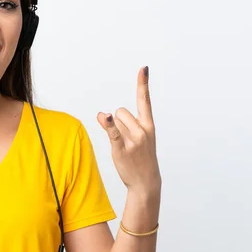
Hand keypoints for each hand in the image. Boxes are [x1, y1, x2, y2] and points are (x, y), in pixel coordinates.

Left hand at [97, 66, 160, 192]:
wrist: (146, 182)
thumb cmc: (141, 159)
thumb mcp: (140, 139)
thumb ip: (125, 124)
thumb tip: (104, 115)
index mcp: (148, 126)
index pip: (145, 100)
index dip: (143, 84)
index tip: (144, 68)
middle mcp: (143, 130)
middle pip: (121, 111)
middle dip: (118, 122)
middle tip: (126, 140)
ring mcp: (133, 140)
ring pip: (114, 120)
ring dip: (113, 130)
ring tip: (124, 146)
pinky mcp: (121, 148)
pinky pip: (112, 132)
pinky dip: (107, 124)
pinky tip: (103, 117)